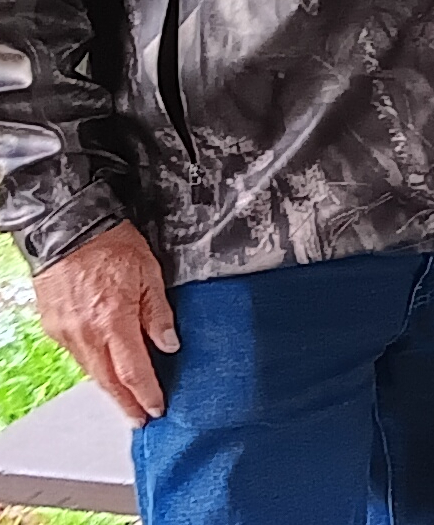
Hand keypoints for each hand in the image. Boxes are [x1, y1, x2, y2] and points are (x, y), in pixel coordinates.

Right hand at [32, 223, 178, 424]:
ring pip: (90, 370)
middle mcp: (85, 332)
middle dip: (125, 403)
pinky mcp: (54, 326)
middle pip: (107, 380)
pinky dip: (94, 366)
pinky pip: (77, 355)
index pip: (133, 370)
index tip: (157, 408)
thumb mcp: (150, 272)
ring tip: (126, 399)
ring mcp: (66, 332)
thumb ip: (158, 312)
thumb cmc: (111, 244)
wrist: (68, 228)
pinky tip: (105, 369)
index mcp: (113, 320)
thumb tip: (169, 343)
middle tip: (140, 418)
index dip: (146, 393)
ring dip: (109, 387)